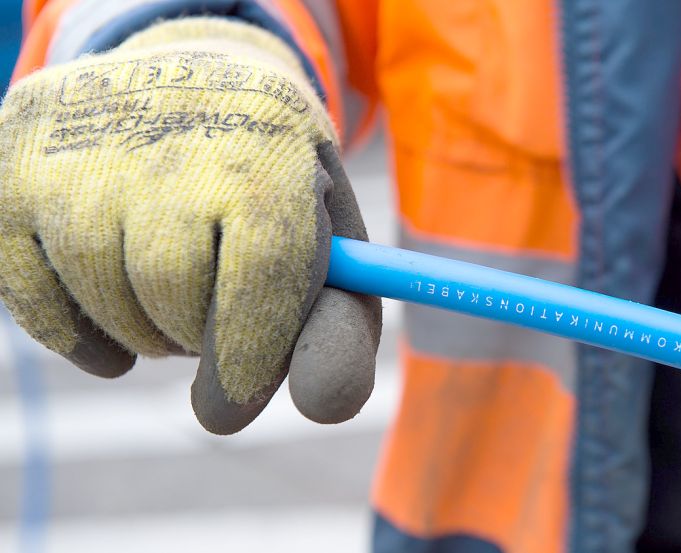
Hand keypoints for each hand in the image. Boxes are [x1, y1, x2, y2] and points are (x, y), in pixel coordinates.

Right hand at [0, 18, 380, 433]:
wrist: (190, 77)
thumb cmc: (272, 190)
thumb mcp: (329, 247)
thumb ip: (339, 332)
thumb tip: (324, 405)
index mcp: (273, 146)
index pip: (263, 266)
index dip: (252, 351)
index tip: (241, 396)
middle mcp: (172, 131)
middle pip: (174, 290)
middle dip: (196, 333)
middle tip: (207, 317)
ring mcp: (79, 144)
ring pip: (103, 295)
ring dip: (143, 331)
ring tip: (169, 295)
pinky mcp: (10, 167)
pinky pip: (35, 299)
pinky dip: (78, 337)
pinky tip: (111, 317)